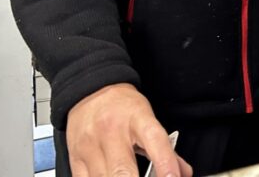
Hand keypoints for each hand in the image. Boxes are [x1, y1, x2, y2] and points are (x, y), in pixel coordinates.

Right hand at [66, 83, 191, 176]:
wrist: (89, 90)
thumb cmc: (122, 107)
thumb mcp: (148, 118)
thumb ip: (166, 148)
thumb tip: (183, 173)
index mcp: (137, 118)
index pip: (154, 141)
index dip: (166, 164)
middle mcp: (111, 132)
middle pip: (122, 171)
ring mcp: (90, 146)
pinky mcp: (75, 159)